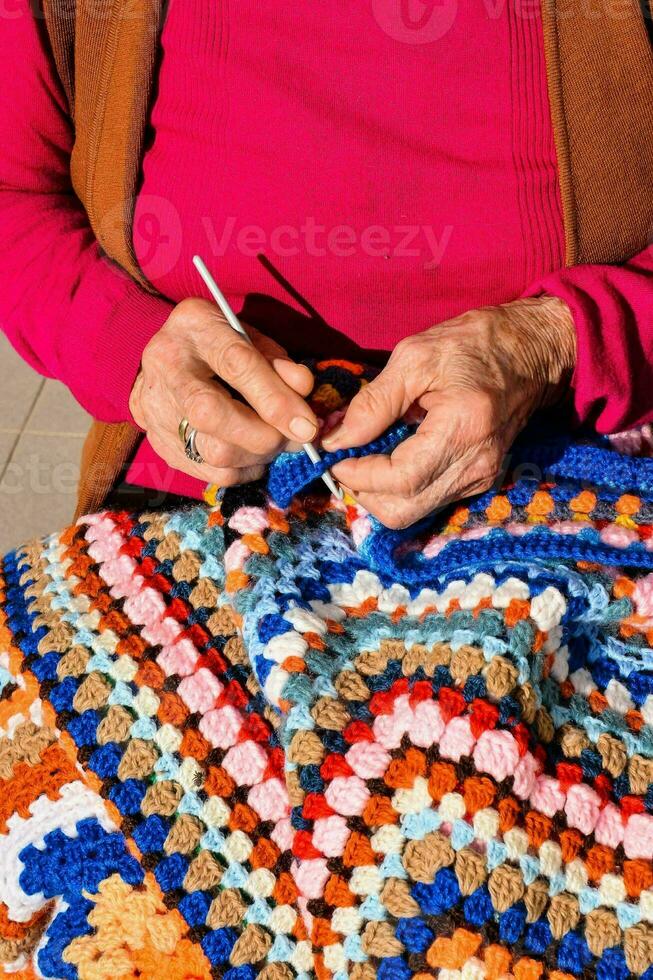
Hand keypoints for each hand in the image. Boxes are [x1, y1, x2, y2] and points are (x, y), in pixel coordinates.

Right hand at [129, 298, 317, 484]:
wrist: (170, 359)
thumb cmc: (221, 345)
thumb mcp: (252, 338)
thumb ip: (278, 361)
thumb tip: (303, 389)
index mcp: (194, 326)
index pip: (236, 364)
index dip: (275, 399)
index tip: (306, 426)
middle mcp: (165, 366)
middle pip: (212, 414)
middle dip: (263, 435)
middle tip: (293, 439)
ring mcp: (155, 409)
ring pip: (212, 451)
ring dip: (257, 455)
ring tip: (274, 443)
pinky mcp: (160, 443)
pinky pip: (211, 472)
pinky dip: (243, 469)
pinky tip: (252, 453)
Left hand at [325, 296, 575, 528]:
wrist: (531, 352)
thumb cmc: (474, 344)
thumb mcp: (414, 357)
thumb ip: (373, 402)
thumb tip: (336, 439)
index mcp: (462, 430)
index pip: (399, 480)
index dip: (357, 475)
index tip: (334, 454)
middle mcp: (476, 466)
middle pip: (403, 511)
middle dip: (363, 492)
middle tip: (344, 459)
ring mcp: (481, 479)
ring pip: (413, 513)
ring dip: (378, 493)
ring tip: (364, 457)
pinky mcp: (479, 481)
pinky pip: (428, 501)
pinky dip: (399, 489)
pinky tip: (390, 458)